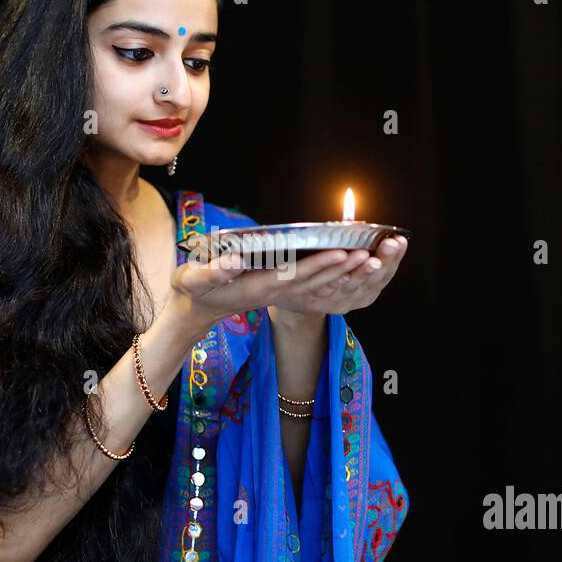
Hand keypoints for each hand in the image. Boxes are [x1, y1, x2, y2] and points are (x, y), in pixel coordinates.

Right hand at [171, 236, 408, 325]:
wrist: (196, 309)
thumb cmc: (192, 289)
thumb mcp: (194, 279)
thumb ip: (212, 272)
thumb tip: (233, 261)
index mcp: (256, 287)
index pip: (293, 275)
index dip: (318, 265)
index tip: (340, 253)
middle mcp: (272, 291)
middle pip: (313, 281)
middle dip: (341, 269)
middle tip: (368, 254)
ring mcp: (277, 292)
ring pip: (317, 284)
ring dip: (342, 272)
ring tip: (368, 258)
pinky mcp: (279, 289)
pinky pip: (312, 284)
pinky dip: (331, 273)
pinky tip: (350, 261)